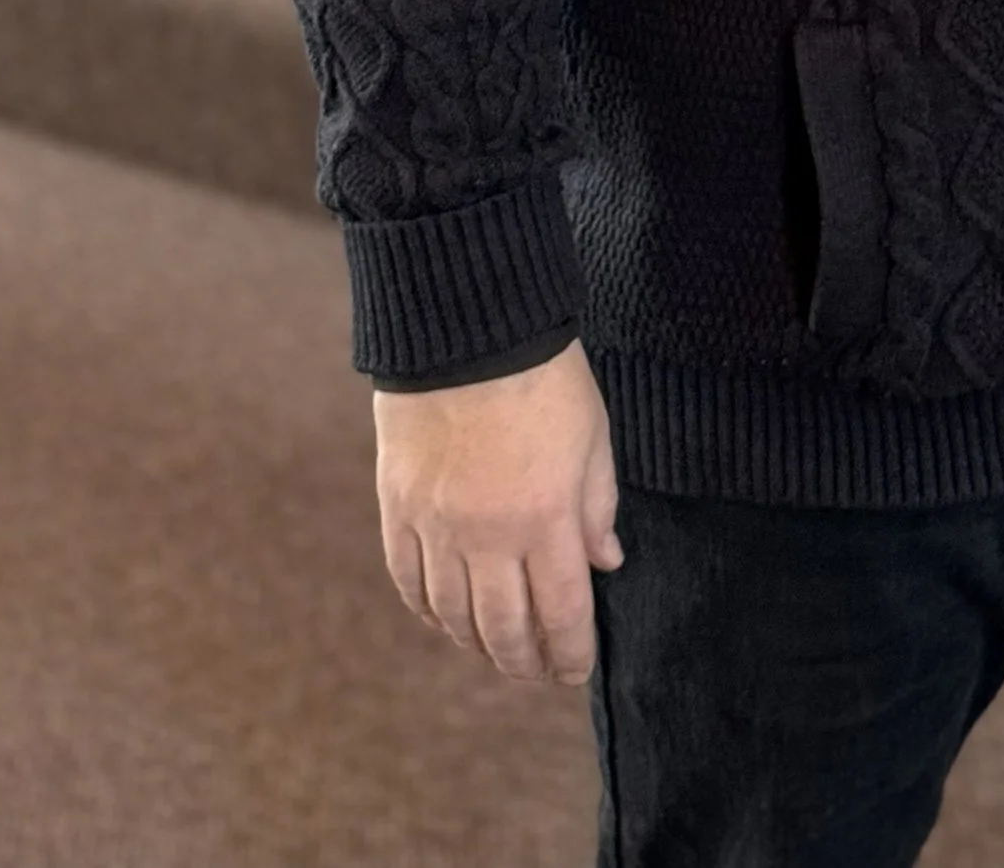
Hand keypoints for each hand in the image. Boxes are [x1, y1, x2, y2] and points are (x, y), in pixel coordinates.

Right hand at [375, 339, 622, 685]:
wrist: (468, 329)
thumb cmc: (545, 378)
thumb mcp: (593, 439)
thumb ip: (598, 508)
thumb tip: (605, 564)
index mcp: (546, 518)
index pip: (561, 613)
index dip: (570, 652)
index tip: (576, 669)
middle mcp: (488, 535)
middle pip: (503, 629)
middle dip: (524, 663)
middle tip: (537, 674)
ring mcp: (436, 526)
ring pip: (452, 617)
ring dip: (476, 646)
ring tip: (495, 654)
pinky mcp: (398, 509)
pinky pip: (409, 582)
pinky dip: (427, 612)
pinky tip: (443, 621)